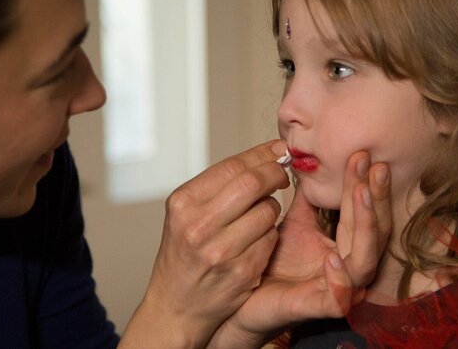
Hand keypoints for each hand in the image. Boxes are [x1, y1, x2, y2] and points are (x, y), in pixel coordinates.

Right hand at [120, 140, 289, 348]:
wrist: (175, 306)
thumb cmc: (184, 253)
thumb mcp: (185, 214)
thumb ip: (218, 186)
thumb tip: (265, 155)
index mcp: (184, 203)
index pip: (233, 167)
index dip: (262, 154)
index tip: (279, 150)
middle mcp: (199, 226)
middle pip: (253, 183)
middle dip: (275, 174)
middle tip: (282, 175)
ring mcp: (221, 251)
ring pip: (268, 211)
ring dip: (272, 208)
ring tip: (261, 214)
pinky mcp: (242, 273)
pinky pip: (271, 239)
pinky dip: (270, 235)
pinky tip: (257, 240)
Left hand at [207, 151, 391, 347]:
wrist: (243, 299)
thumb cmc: (270, 264)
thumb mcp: (291, 221)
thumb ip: (307, 197)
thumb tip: (310, 159)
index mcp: (345, 244)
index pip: (361, 211)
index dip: (362, 182)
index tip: (360, 155)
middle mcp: (348, 266)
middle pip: (375, 232)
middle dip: (374, 196)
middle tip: (371, 166)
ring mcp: (337, 289)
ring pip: (366, 260)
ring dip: (366, 225)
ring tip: (360, 193)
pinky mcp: (320, 308)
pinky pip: (339, 297)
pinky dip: (340, 277)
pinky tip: (333, 256)